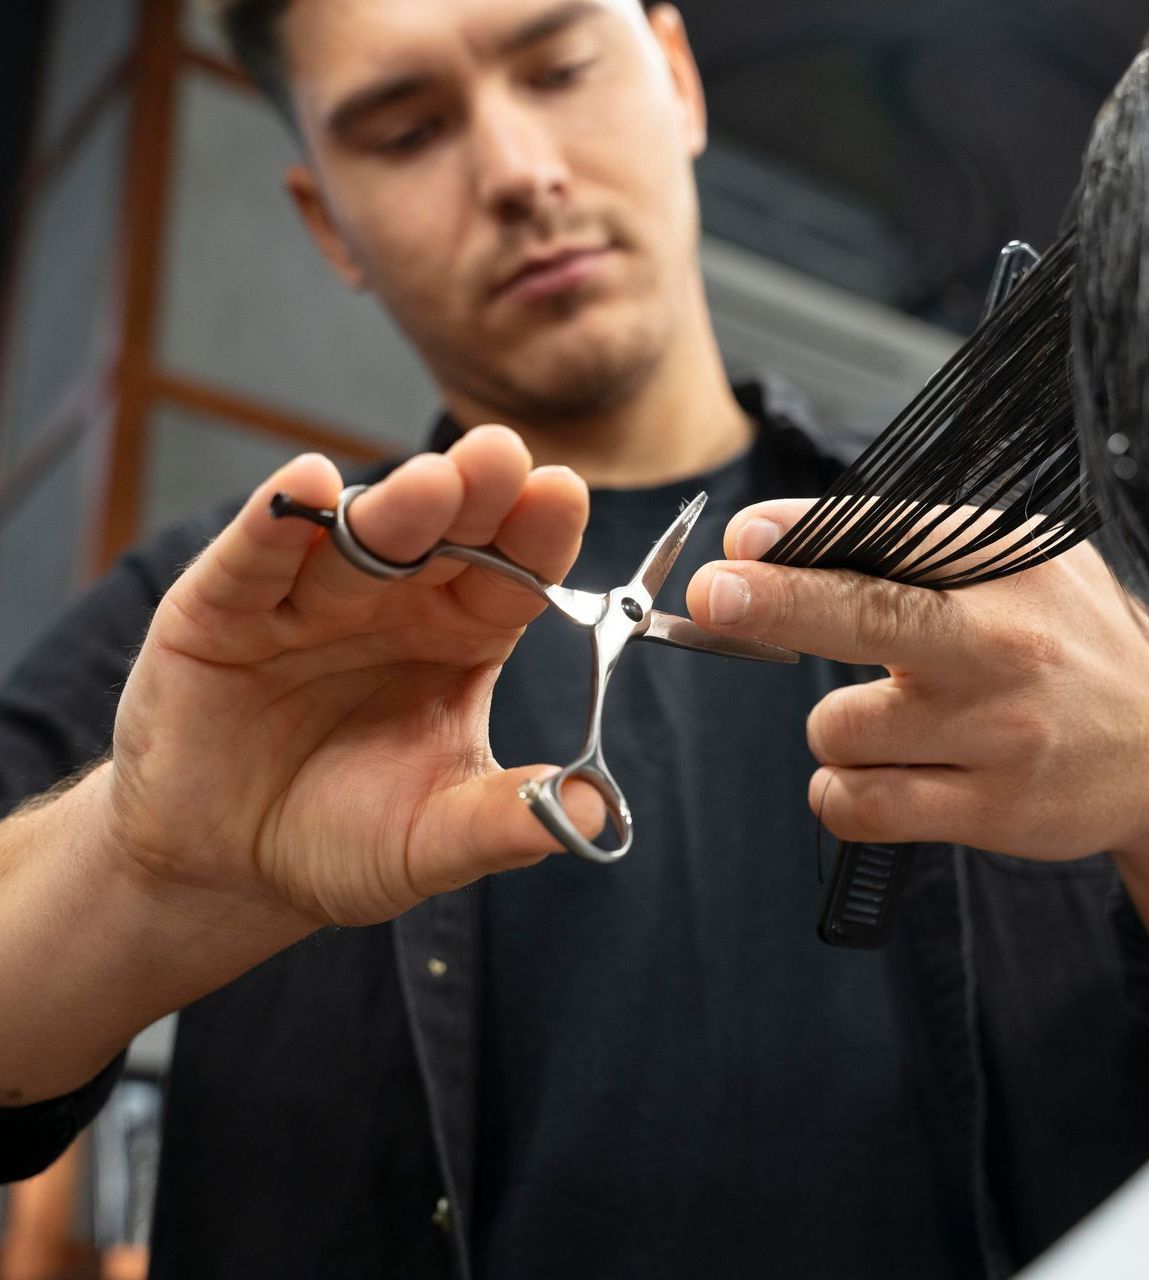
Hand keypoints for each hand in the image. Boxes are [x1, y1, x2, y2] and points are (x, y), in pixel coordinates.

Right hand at [103, 425, 601, 928]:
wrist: (227, 869)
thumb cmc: (345, 838)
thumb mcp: (435, 841)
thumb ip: (504, 822)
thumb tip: (594, 815)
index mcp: (464, 632)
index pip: (513, 570)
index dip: (538, 531)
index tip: (564, 493)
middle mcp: (395, 600)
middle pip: (443, 534)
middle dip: (474, 494)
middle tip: (502, 457)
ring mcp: (309, 598)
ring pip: (355, 539)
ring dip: (393, 507)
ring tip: (430, 483)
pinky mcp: (222, 611)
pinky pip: (254, 561)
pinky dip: (275, 523)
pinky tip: (306, 483)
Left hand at [685, 501, 1148, 968]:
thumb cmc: (1077, 649)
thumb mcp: (1029, 569)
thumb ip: (922, 550)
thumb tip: (781, 541)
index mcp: (1014, 565)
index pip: (896, 533)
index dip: (806, 533)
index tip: (744, 536)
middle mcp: (1008, 642)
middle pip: (867, 614)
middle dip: (777, 602)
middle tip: (713, 598)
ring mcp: (1000, 732)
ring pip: (841, 726)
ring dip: (837, 728)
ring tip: (890, 723)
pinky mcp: (991, 809)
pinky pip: (860, 805)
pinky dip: (840, 793)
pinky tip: (870, 777)